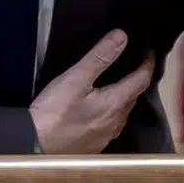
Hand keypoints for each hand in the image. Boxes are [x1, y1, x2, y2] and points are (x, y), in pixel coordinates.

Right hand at [29, 29, 154, 153]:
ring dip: (125, 96)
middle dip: (137, 79)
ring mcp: (106, 136)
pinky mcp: (95, 145)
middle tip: (134, 62)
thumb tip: (123, 36)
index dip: (148, 63)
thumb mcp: (75, 79)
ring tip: (119, 82)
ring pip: (123, 112)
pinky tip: (101, 107)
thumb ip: (100, 57)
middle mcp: (117, 122)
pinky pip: (112, 124)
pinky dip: (113, 111)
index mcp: (116, 103)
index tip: (148, 49)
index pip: (142, 79)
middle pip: (134, 97)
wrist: (35, 146)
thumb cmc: (54, 111)